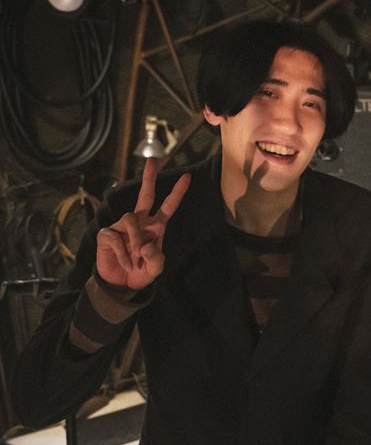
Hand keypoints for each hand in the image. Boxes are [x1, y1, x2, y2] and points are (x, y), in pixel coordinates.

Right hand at [95, 158, 189, 290]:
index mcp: (155, 226)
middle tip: (154, 160)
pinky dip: (123, 253)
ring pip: (130, 219)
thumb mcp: (155, 269)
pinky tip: (126, 263)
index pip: (168, 206)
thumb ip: (156, 259)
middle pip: (145, 195)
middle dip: (149, 177)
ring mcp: (122, 226)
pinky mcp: (107, 234)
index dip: (177, 192)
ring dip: (134, 239)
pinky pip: (116, 237)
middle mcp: (139, 221)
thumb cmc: (140, 272)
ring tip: (135, 258)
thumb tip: (146, 246)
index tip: (188, 176)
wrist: (121, 284)